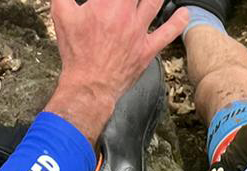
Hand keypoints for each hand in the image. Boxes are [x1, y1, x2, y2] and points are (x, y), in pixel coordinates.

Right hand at [46, 0, 188, 145]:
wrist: (90, 86)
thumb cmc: (76, 52)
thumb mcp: (61, 12)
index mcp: (105, 3)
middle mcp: (125, 13)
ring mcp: (139, 31)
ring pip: (155, 2)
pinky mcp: (147, 49)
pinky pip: (168, 33)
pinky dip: (178, 22)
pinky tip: (184, 13)